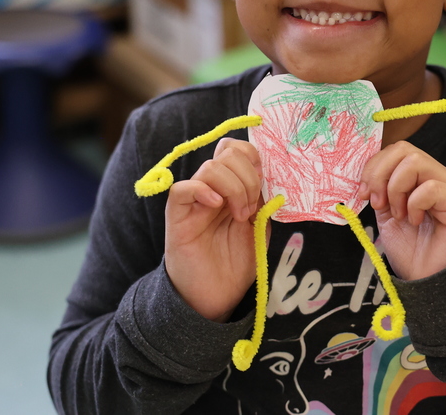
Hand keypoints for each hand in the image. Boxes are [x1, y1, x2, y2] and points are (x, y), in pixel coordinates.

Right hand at [164, 138, 263, 321]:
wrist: (218, 296)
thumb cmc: (237, 262)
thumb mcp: (260, 225)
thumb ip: (262, 198)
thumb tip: (268, 173)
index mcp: (232, 186)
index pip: (236, 149)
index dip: (253, 157)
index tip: (264, 183)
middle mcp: (212, 188)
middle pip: (226, 153)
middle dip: (247, 177)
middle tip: (250, 208)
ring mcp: (194, 200)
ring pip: (209, 167)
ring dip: (233, 188)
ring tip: (239, 216)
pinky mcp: (177, 216)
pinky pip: (181, 189)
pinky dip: (203, 191)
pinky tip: (217, 207)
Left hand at [359, 142, 445, 280]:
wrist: (430, 282)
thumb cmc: (413, 251)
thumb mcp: (388, 215)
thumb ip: (380, 192)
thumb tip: (366, 178)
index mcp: (420, 178)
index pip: (396, 151)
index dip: (374, 167)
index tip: (362, 194)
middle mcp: (438, 177)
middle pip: (404, 150)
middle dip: (380, 174)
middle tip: (377, 203)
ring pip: (416, 162)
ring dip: (396, 189)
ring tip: (399, 214)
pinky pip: (430, 187)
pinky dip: (414, 204)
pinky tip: (415, 221)